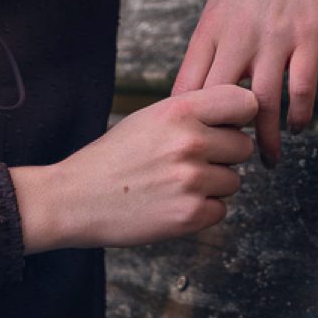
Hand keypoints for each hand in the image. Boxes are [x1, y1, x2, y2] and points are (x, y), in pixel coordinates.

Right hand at [35, 84, 258, 248]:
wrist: (73, 200)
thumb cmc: (113, 157)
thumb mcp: (150, 117)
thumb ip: (194, 111)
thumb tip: (240, 111)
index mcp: (179, 110)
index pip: (244, 102)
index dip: (239, 116)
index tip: (227, 125)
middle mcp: (190, 142)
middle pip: (243, 146)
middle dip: (224, 155)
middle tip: (189, 162)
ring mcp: (192, 180)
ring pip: (234, 181)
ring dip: (212, 186)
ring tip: (175, 184)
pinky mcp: (190, 215)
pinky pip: (220, 210)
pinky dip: (201, 211)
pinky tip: (172, 204)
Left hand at [170, 0, 317, 165]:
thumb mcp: (219, 4)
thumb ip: (210, 44)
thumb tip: (197, 89)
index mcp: (210, 31)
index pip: (186, 90)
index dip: (185, 126)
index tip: (189, 148)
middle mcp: (237, 38)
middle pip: (218, 105)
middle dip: (220, 141)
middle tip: (226, 166)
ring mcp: (274, 39)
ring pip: (262, 105)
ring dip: (264, 140)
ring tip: (268, 161)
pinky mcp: (309, 36)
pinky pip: (301, 88)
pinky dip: (299, 114)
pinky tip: (299, 126)